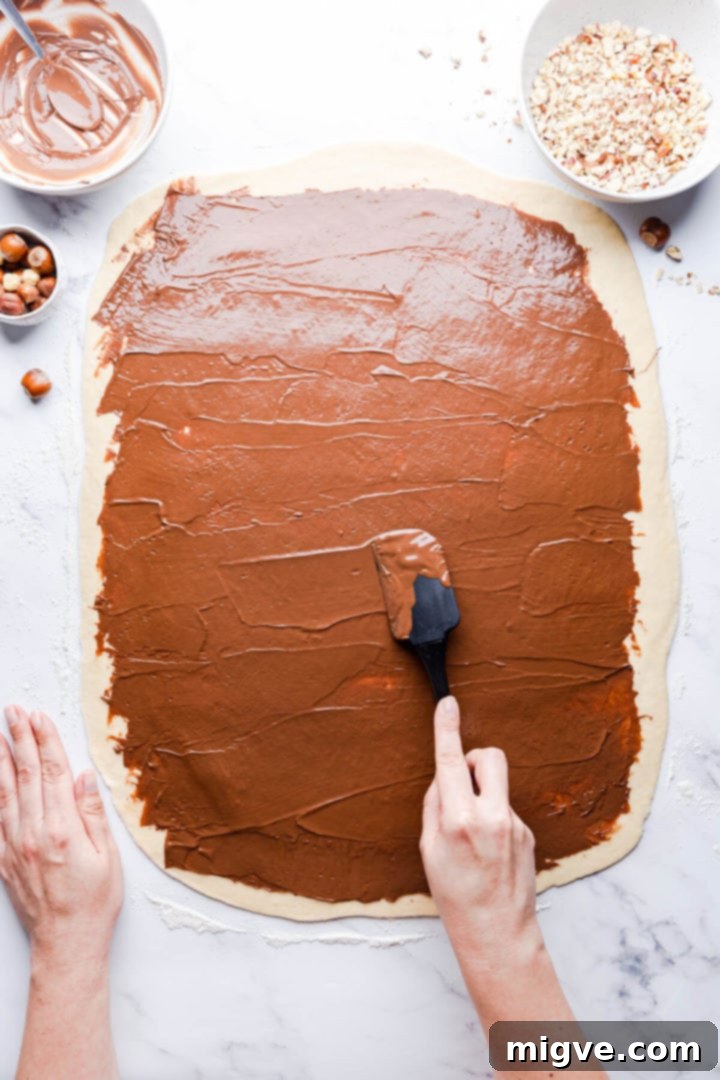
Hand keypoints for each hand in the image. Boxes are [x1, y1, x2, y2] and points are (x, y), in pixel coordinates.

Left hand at [0, 705, 122, 966]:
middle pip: (26, 775)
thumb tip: (82, 777)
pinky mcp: (4, 861)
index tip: (40, 717)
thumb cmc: (94, 904)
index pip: (53, 773)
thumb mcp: (107, 858)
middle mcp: (33, 834)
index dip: (46, 741)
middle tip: (14, 711)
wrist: (66, 945)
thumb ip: (92, 814)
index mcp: (62, 830)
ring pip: (5, 793)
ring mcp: (14, 847)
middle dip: (20, 739)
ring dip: (1, 760)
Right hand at [420, 696, 540, 964]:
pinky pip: (506, 809)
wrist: (496, 933)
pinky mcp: (529, 833)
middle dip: (473, 758)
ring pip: (497, 785)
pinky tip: (489, 852)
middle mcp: (490, 817)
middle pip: (488, 756)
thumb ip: (435, 808)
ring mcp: (515, 824)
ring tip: (472, 835)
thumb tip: (444, 780)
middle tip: (461, 781)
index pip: (449, 761)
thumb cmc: (456, 897)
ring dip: (482, 793)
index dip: (446, 728)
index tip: (448, 703)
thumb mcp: (429, 851)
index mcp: (458, 820)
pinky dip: (493, 820)